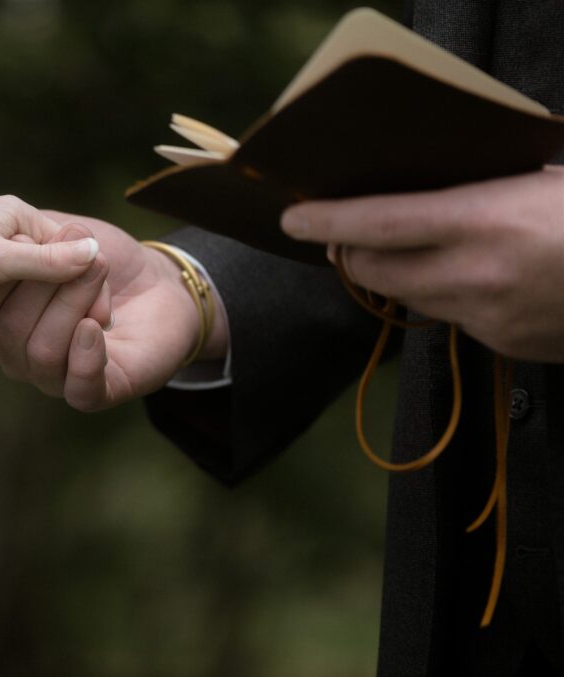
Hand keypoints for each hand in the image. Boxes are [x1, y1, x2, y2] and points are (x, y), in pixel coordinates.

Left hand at [0, 195, 99, 337]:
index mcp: (16, 213)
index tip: (99, 312)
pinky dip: (29, 309)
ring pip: (42, 283)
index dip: (84, 277)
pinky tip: (38, 330)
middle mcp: (10, 229)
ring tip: (66, 332)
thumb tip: (94, 251)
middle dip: (68, 292)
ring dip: (49, 305)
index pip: (69, 243)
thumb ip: (45, 260)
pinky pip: (22, 295)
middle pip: (58, 263)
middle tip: (88, 324)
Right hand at [0, 201, 228, 410]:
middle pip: (9, 330)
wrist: (163, 283)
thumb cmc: (104, 259)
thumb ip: (8, 226)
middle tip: (82, 248)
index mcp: (1, 321)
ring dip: (72, 302)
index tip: (30, 237)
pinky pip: (79, 386)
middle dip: (45, 280)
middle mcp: (20, 356)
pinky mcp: (97, 393)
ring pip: (41, 351)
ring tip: (99, 270)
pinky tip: (95, 324)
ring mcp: (56, 378)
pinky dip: (85, 354)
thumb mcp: (54, 232)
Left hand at [281, 166, 563, 360]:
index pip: (375, 223)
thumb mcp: (544, 176)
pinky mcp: (505, 345)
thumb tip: (426, 185)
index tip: (292, 217)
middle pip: (373, 273)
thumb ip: (481, 184)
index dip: (325, 220)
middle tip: (347, 237)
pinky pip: (451, 321)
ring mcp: (489, 317)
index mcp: (483, 219)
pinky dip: (444, 298)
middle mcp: (475, 274)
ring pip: (407, 301)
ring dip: (396, 279)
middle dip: (350, 255)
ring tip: (411, 253)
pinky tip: (471, 278)